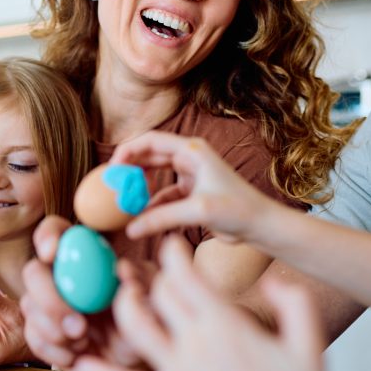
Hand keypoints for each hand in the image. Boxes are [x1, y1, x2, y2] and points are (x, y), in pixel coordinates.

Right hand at [19, 216, 141, 368]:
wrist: (145, 353)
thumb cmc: (151, 312)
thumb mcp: (157, 292)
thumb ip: (142, 278)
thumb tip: (122, 269)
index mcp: (84, 252)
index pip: (55, 232)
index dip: (47, 238)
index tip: (51, 254)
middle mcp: (60, 274)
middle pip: (33, 271)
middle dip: (48, 297)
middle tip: (78, 325)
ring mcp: (48, 304)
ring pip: (29, 306)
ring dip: (52, 329)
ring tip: (83, 341)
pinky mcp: (45, 334)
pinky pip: (33, 338)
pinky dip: (51, 349)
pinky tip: (74, 354)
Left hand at [71, 236, 324, 370]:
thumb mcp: (311, 347)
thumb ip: (295, 304)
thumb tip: (273, 279)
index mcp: (227, 325)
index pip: (187, 275)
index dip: (173, 254)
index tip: (170, 246)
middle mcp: (196, 344)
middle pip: (159, 295)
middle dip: (149, 276)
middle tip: (142, 269)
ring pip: (134, 328)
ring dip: (122, 307)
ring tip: (122, 297)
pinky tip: (75, 362)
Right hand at [110, 131, 277, 243]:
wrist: (260, 225)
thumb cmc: (237, 210)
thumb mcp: (198, 210)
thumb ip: (162, 217)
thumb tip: (131, 230)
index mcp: (192, 151)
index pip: (150, 141)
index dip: (127, 151)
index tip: (111, 170)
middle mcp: (189, 158)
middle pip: (149, 155)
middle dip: (128, 168)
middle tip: (110, 184)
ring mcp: (190, 175)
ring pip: (154, 176)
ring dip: (139, 188)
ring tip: (122, 202)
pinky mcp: (191, 194)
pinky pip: (163, 195)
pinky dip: (151, 205)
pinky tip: (140, 218)